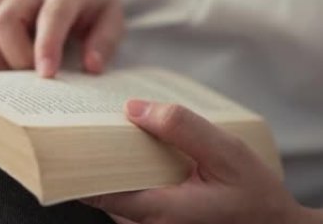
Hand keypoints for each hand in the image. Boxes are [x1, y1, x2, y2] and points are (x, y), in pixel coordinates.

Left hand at [82, 100, 321, 223]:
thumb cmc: (256, 195)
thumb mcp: (227, 152)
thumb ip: (182, 128)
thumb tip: (133, 109)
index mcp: (161, 211)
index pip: (99, 192)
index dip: (78, 166)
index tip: (67, 138)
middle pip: (104, 189)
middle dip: (96, 157)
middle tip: (91, 122)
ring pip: (117, 193)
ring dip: (115, 163)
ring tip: (116, 129)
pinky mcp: (161, 221)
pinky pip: (133, 196)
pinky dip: (131, 172)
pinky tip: (140, 147)